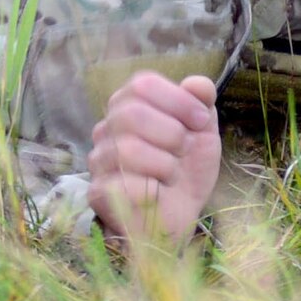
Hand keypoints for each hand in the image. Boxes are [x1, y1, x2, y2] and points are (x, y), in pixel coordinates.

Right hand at [88, 72, 221, 243]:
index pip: (142, 85)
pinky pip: (125, 184)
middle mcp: (107, 129)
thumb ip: (201, 104)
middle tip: (184, 150)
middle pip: (132, 114)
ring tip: (171, 175)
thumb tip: (198, 83)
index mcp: (129, 106)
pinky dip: (153, 190)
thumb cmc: (186, 170)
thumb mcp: (202, 133)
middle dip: (172, 133)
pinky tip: (157, 194)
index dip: (177, 99)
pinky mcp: (98, 192)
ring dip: (165, 164)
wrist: (179, 217)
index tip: (201, 121)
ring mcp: (99, 161)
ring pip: (129, 149)